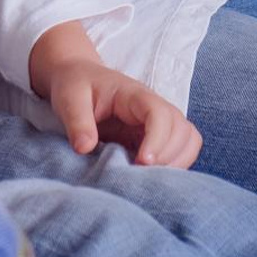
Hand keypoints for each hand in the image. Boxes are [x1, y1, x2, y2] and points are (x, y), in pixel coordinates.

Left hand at [29, 23, 201, 168]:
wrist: (77, 78)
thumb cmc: (74, 85)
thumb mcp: (69, 98)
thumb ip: (77, 121)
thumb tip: (84, 148)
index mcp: (133, 95)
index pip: (160, 113)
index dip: (157, 139)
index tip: (141, 162)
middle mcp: (152, 107)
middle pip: (182, 129)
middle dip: (168, 156)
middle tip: (139, 174)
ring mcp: (157, 122)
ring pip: (188, 140)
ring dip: (176, 162)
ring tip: (146, 178)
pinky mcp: (155, 137)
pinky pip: (180, 151)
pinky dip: (174, 166)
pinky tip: (149, 177)